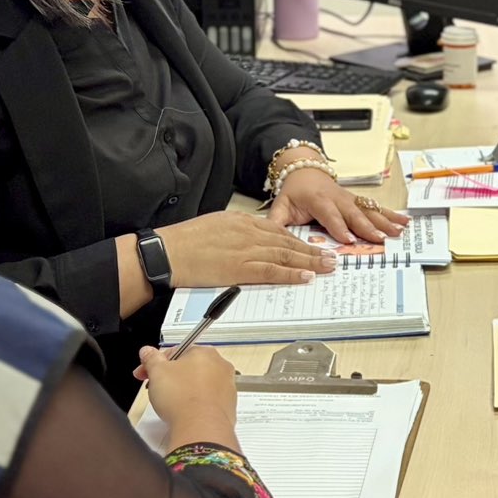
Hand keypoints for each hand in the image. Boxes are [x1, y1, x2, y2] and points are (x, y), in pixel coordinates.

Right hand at [136, 343, 238, 446]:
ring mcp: (227, 387)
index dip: (156, 363)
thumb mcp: (157, 372)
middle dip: (171, 377)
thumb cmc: (182, 398)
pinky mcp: (228, 406)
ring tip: (169, 403)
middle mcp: (220, 366)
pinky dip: (196, 405)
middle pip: (189, 368)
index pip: (176, 352)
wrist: (200, 427)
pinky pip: (207, 401)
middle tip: (156, 388)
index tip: (146, 372)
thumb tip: (148, 352)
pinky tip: (184, 412)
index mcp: (204, 352)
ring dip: (184, 391)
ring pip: (199, 385)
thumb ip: (151, 358)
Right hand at [155, 210, 336, 288]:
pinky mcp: (239, 268)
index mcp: (241, 221)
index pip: (277, 230)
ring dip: (309, 261)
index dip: (298, 240)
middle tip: (331, 256)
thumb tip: (247, 241)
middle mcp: (248, 232)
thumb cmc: (183, 241)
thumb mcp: (213, 226)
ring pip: (285, 255)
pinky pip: (271, 271)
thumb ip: (234, 232)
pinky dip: (290, 274)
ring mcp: (245, 250)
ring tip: (327, 266)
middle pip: (287, 241)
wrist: (166, 251)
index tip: (312, 246)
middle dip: (311, 250)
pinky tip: (305, 277)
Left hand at [269, 166, 406, 243]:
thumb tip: (270, 238)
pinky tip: (404, 221)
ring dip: (384, 220)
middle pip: (354, 213)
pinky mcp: (357, 200)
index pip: (329, 214)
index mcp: (317, 199)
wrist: (304, 169)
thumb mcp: (281, 205)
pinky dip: (390, 214)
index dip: (339, 226)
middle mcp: (337, 197)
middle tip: (380, 239)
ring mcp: (349, 198)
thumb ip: (276, 222)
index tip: (349, 240)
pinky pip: (375, 207)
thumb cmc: (293, 191)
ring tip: (398, 231)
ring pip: (368, 209)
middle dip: (367, 227)